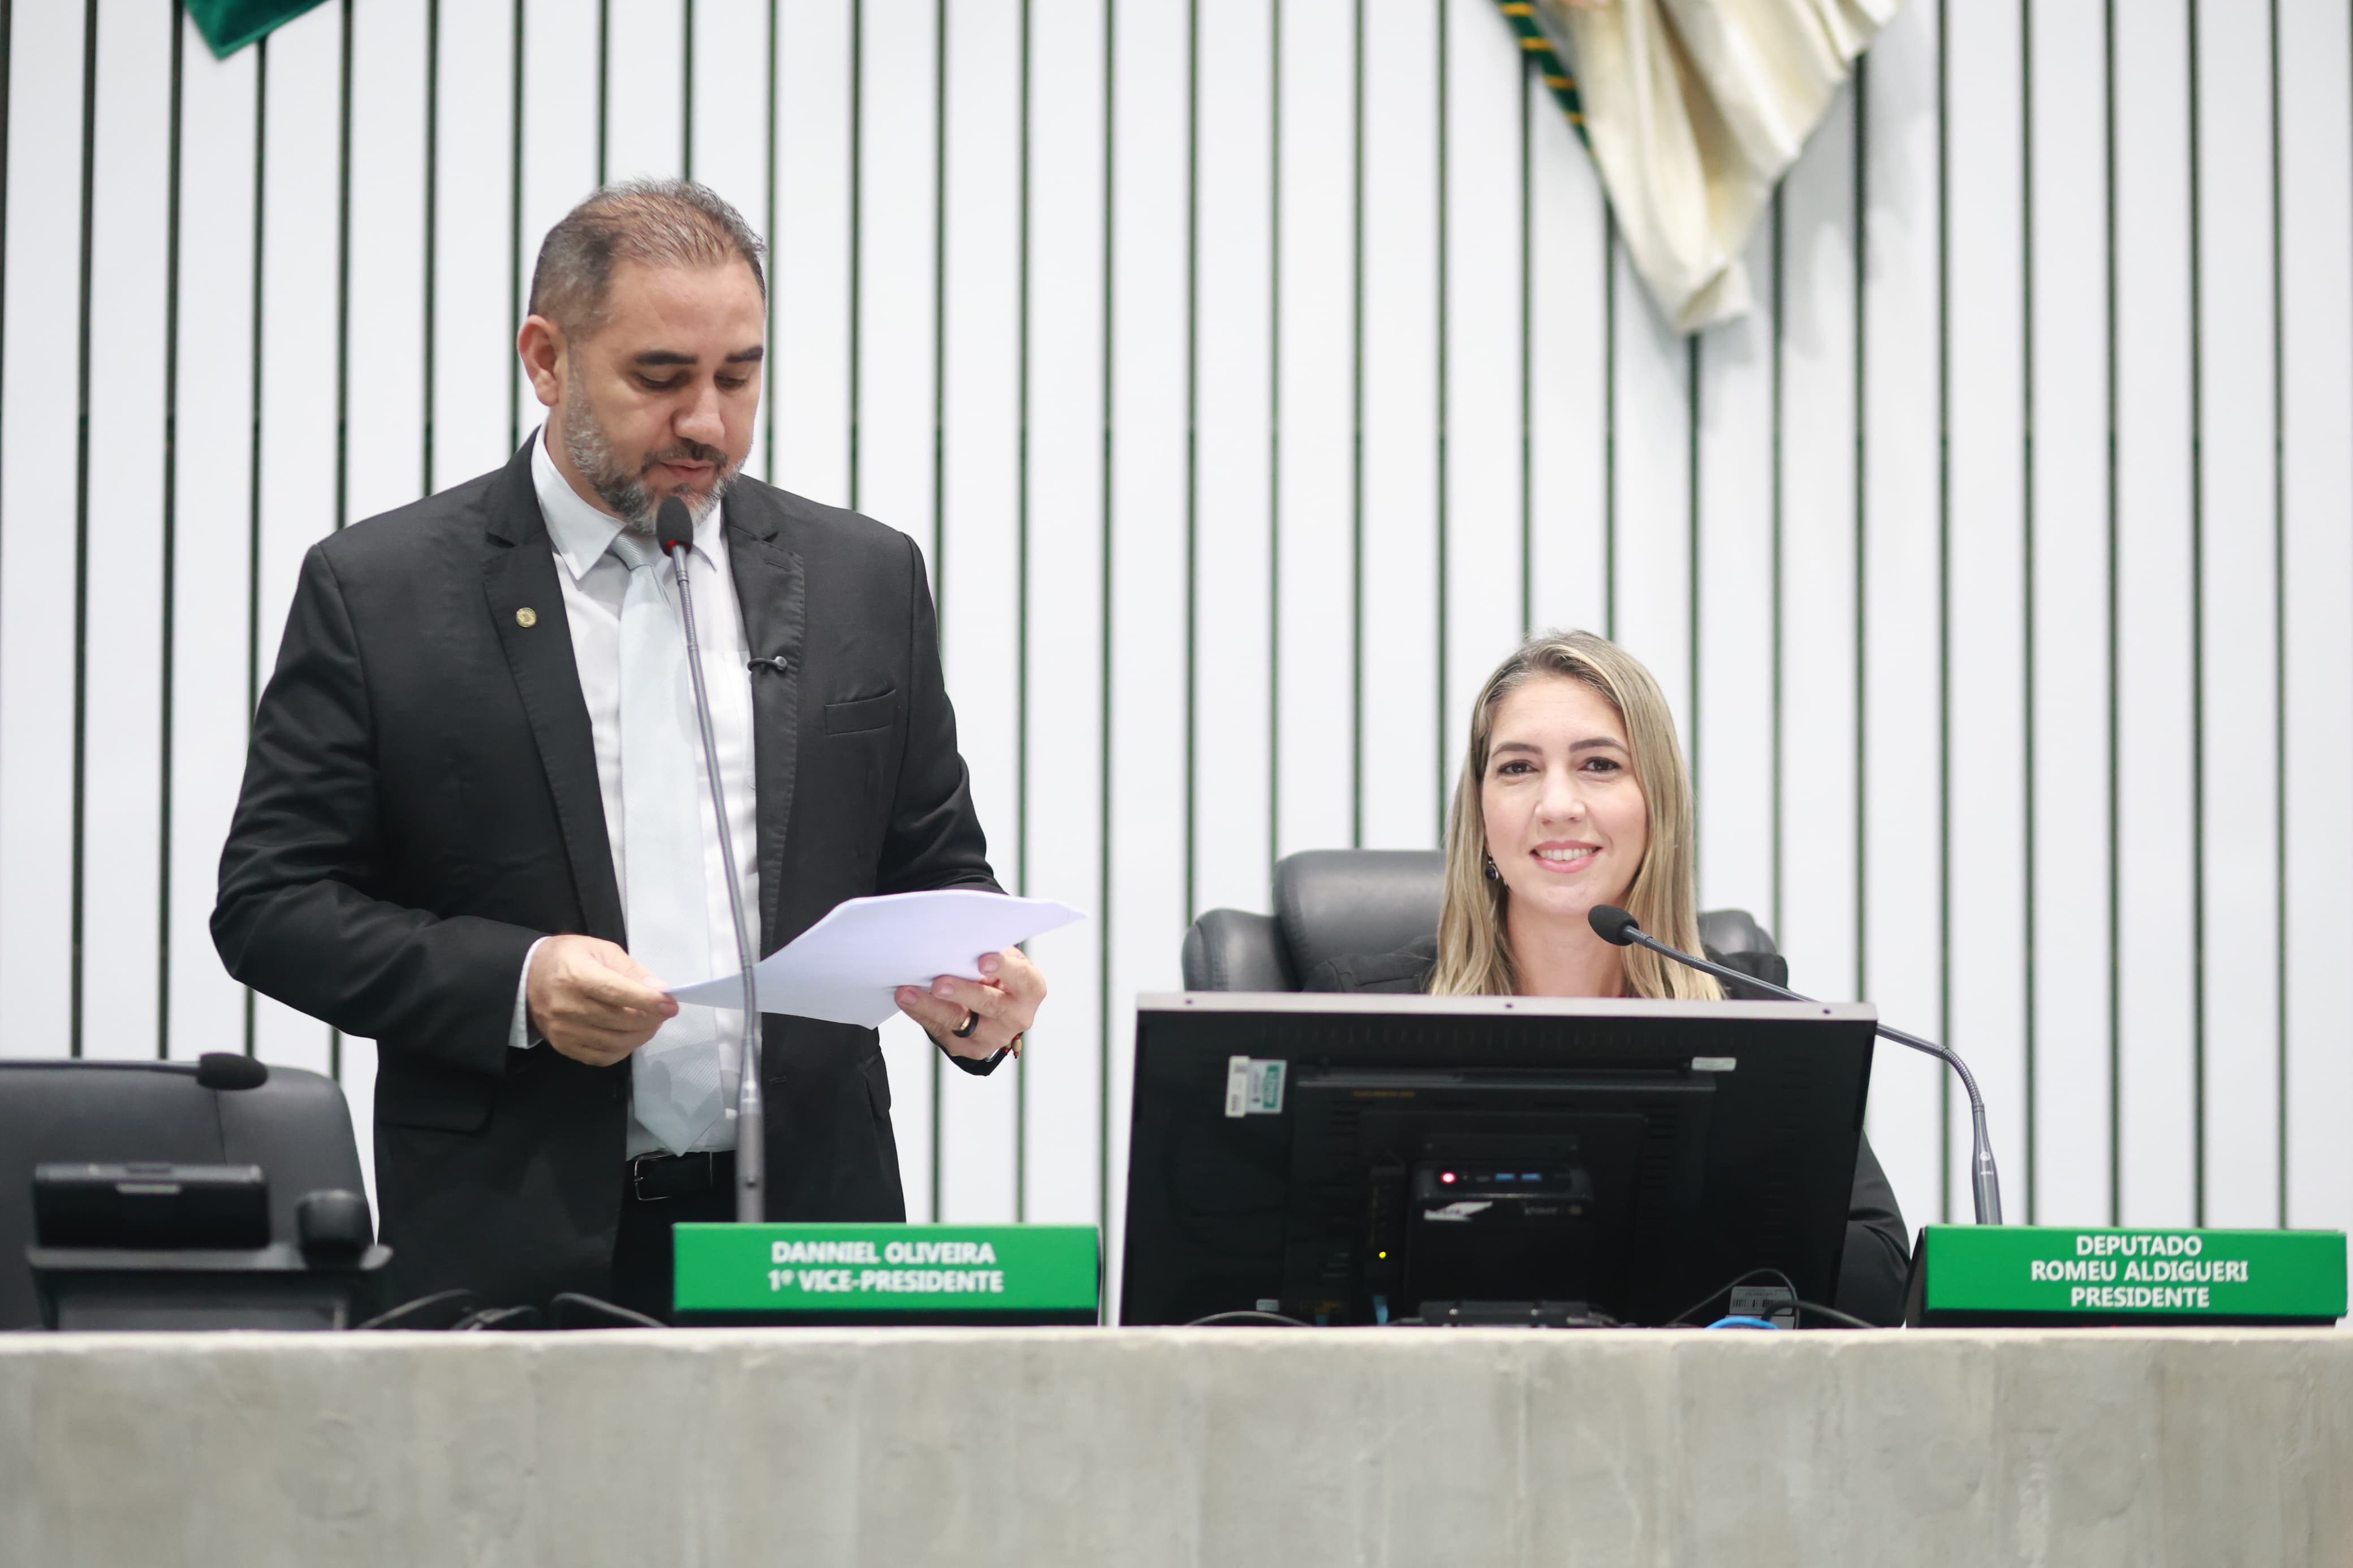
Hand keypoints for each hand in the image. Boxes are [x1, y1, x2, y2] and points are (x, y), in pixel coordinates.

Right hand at [527, 934, 679, 1065]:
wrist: (526, 976)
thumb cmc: (568, 957)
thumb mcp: (600, 950)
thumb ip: (630, 970)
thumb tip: (659, 990)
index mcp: (576, 975)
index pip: (617, 993)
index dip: (647, 1001)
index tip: (670, 1005)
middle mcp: (566, 1006)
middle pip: (619, 1021)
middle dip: (650, 1020)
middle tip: (662, 1012)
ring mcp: (563, 1030)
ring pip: (613, 1042)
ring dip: (640, 1036)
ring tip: (650, 1024)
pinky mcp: (563, 1046)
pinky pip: (601, 1057)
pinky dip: (622, 1050)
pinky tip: (630, 1037)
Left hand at [895, 947, 1046, 1061]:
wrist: (997, 1008)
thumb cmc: (999, 975)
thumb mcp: (1004, 960)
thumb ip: (990, 951)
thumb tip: (958, 942)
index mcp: (1030, 989)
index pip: (1021, 978)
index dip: (1004, 969)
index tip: (983, 961)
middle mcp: (1016, 1016)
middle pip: (989, 1004)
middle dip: (962, 992)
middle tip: (938, 983)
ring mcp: (993, 1037)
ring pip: (959, 1022)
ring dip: (930, 1006)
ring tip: (907, 993)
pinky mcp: (969, 1049)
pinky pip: (941, 1031)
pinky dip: (921, 1014)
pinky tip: (907, 1000)